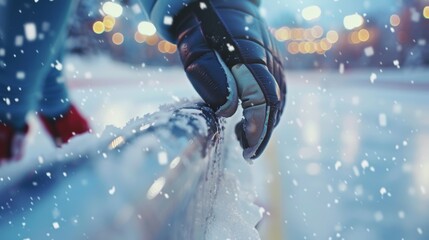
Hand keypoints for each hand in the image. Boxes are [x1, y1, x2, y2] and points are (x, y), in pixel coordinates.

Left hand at [173, 0, 285, 158]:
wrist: (215, 2)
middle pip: (274, 104)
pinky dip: (269, 109)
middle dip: (263, 133)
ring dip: (266, 123)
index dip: (257, 128)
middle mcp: (267, 60)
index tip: (247, 149)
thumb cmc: (200, 29)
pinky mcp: (271, 60)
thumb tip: (229, 111)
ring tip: (247, 139)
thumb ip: (212, 79)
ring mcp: (272, 59)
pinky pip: (277, 89)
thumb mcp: (196, 52)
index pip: (262, 101)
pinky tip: (254, 118)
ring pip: (278, 99)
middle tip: (247, 153)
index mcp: (250, 59)